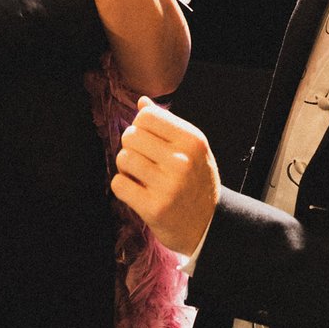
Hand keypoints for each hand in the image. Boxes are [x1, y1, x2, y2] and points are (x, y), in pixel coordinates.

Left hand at [110, 96, 219, 255]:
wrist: (209, 225)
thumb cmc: (197, 181)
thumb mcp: (192, 148)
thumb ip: (168, 124)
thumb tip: (142, 102)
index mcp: (192, 140)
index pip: (146, 116)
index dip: (140, 126)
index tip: (148, 140)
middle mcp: (182, 160)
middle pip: (131, 135)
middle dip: (131, 147)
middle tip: (143, 161)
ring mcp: (168, 185)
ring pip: (123, 158)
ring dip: (126, 167)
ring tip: (140, 176)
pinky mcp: (154, 208)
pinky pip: (119, 184)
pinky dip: (123, 186)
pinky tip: (137, 191)